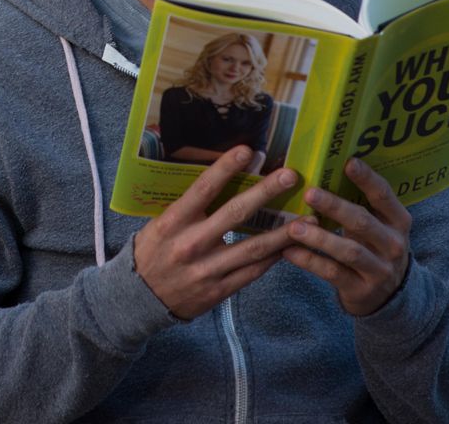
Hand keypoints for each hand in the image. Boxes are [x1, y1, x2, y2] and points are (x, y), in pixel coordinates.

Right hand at [131, 146, 303, 320]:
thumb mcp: (161, 224)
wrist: (140, 299)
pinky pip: (253, 271)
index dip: (226, 168)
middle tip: (291, 176)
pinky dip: (274, 257)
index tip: (248, 150)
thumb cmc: (153, 252)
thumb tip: (220, 180)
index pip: (203, 189)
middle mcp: (192, 244)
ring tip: (309, 218)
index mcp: (174, 222)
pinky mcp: (219, 290)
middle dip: (266, 192)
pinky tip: (291, 245)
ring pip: (254, 247)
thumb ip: (188, 208)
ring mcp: (208, 269)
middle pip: (235, 214)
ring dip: (284, 231)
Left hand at [282, 158, 412, 315]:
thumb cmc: (374, 246)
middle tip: (309, 193)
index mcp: (398, 221)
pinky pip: (332, 273)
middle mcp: (393, 244)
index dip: (367, 179)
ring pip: (348, 251)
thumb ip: (360, 203)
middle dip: (335, 207)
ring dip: (319, 238)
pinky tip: (288, 250)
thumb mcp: (378, 225)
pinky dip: (310, 261)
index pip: (384, 196)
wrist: (388, 295)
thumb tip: (324, 169)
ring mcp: (380, 270)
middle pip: (362, 222)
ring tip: (294, 227)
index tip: (347, 162)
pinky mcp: (361, 290)